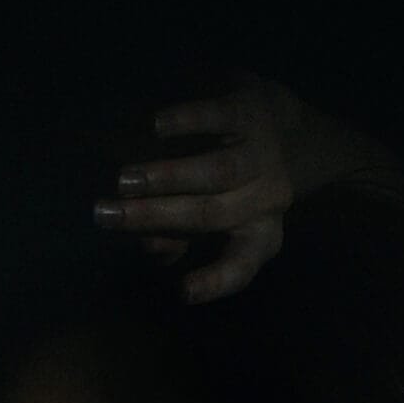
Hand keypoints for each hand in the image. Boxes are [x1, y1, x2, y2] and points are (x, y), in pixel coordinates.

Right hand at [93, 71, 302, 304]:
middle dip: (157, 216)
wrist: (295, 130)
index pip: (241, 265)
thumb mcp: (222, 217)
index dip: (215, 281)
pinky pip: (221, 117)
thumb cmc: (244, 186)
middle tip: (108, 215)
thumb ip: (184, 237)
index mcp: (259, 234)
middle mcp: (265, 199)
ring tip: (124, 180)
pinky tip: (157, 127)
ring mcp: (260, 154)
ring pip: (216, 170)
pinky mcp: (252, 110)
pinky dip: (190, 121)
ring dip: (168, 175)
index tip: (184, 292)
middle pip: (210, 214)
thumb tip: (153, 249)